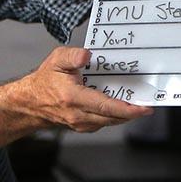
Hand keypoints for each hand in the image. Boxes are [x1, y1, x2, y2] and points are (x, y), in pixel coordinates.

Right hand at [16, 46, 151, 131]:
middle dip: (133, 112)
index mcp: (73, 98)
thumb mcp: (56, 61)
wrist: (31, 103)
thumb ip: (72, 56)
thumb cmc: (45, 81)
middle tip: (149, 104)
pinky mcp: (84, 126)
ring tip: (140, 104)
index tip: (144, 108)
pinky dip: (116, 115)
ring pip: (110, 121)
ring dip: (126, 114)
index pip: (105, 106)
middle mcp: (78, 115)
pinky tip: (123, 106)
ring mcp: (81, 123)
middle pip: (113, 117)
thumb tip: (87, 55)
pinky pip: (105, 122)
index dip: (128, 109)